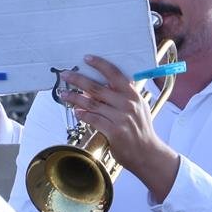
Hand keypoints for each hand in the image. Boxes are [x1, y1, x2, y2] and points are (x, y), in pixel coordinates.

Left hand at [57, 55, 179, 200]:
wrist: (147, 153)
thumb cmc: (140, 130)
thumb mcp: (137, 108)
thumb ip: (120, 97)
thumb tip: (95, 89)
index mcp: (133, 95)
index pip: (115, 74)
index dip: (100, 65)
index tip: (86, 58)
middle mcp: (127, 104)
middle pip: (97, 88)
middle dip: (78, 80)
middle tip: (65, 75)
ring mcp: (121, 118)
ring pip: (92, 103)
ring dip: (75, 98)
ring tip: (64, 94)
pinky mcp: (114, 131)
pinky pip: (93, 119)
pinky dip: (83, 115)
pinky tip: (76, 111)